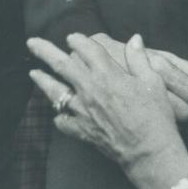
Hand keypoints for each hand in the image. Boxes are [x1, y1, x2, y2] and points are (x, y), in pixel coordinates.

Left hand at [28, 33, 187, 188]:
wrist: (148, 151)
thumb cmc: (155, 116)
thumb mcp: (153, 82)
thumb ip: (139, 58)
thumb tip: (135, 38)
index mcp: (107, 74)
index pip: (86, 49)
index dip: (78, 40)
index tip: (73, 37)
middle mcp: (89, 90)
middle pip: (61, 65)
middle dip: (45, 51)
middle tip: (32, 43)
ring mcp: (82, 111)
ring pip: (55, 91)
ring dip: (43, 80)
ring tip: (34, 73)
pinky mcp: (82, 130)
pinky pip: (63, 121)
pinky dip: (59, 116)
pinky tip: (58, 114)